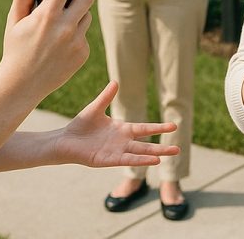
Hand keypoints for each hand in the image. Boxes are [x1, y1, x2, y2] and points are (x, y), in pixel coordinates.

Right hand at [0, 0, 93, 101]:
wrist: (21, 86)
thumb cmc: (15, 48)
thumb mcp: (14, 19)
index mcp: (47, 15)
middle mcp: (65, 27)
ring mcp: (76, 42)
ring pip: (86, 15)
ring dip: (78, 10)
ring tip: (62, 15)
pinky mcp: (83, 54)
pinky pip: (84, 34)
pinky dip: (75, 30)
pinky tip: (61, 38)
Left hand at [54, 81, 178, 167]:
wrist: (65, 140)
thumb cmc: (80, 125)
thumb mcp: (95, 108)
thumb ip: (106, 97)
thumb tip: (116, 81)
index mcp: (121, 129)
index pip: (144, 129)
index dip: (158, 128)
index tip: (173, 126)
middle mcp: (122, 142)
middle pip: (146, 145)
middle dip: (162, 147)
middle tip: (178, 148)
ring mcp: (116, 152)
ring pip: (139, 154)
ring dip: (153, 154)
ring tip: (168, 155)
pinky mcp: (107, 160)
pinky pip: (126, 160)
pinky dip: (138, 161)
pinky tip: (151, 160)